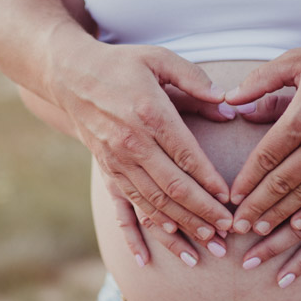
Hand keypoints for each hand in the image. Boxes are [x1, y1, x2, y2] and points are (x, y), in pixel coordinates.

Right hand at [49, 34, 233, 240]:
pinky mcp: (108, 170)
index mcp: (150, 113)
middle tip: (227, 230)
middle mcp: (132, 142)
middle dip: (203, 212)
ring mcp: (117, 160)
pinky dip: (147, 225)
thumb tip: (227, 105)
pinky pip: (130, 204)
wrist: (70, 77)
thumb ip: (194, 79)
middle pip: (173, 186)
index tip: (229, 198)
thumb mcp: (159, 58)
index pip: (186, 155)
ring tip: (206, 243)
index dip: (209, 181)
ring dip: (182, 225)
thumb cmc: (121, 65)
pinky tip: (163, 242)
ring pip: (154, 201)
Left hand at [223, 40, 300, 236]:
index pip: (267, 156)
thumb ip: (260, 81)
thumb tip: (229, 100)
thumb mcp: (296, 61)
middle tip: (236, 226)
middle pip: (283, 183)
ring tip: (260, 232)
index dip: (247, 180)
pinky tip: (297, 226)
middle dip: (257, 207)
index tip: (231, 197)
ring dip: (281, 217)